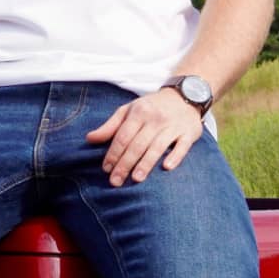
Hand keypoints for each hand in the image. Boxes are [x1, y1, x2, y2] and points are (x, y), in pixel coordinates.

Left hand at [83, 87, 204, 186]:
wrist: (184, 95)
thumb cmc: (151, 107)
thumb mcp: (129, 111)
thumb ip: (110, 126)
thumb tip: (89, 139)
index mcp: (139, 113)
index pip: (123, 136)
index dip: (113, 153)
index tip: (106, 169)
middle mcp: (155, 119)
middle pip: (137, 144)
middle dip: (125, 164)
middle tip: (115, 181)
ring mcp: (173, 126)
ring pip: (157, 147)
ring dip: (146, 163)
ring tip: (136, 179)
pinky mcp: (189, 132)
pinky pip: (182, 146)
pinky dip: (175, 156)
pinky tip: (167, 167)